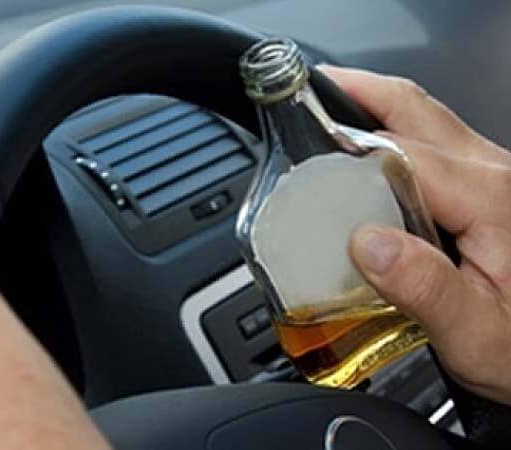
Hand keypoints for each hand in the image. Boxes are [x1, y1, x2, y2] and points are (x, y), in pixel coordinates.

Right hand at [321, 65, 510, 404]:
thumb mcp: (476, 335)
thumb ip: (425, 290)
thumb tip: (368, 243)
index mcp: (494, 200)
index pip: (403, 154)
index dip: (348, 148)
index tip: (302, 149)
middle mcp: (497, 175)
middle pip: (416, 109)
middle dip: (358, 93)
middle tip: (310, 93)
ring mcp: (494, 176)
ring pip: (425, 120)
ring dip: (373, 110)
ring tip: (326, 115)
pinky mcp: (487, 187)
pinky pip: (432, 144)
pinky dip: (391, 136)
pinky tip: (363, 155)